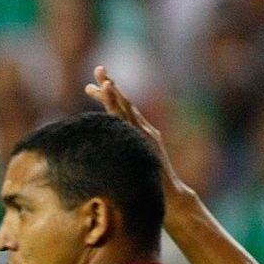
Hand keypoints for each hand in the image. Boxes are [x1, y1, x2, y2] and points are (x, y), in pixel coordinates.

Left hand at [85, 66, 184, 197]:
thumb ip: (124, 156)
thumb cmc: (150, 186)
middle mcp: (142, 129)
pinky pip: (126, 118)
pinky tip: (110, 92)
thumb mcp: (132, 166)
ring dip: (113, 90)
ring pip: (126, 107)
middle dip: (110, 85)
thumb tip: (105, 159)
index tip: (94, 85)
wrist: (169, 195)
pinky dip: (117, 104)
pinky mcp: (143, 137)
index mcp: (138, 134)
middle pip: (124, 103)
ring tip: (102, 76)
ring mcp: (143, 132)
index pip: (121, 111)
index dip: (109, 97)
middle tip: (98, 68)